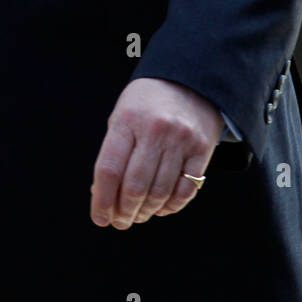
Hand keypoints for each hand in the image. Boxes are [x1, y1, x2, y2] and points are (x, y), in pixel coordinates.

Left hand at [90, 77, 222, 228]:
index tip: (100, 218)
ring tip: (138, 216)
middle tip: (120, 222)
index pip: (109, 169)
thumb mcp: (123, 116)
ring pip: (159, 192)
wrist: (189, 80)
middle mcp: (154, 130)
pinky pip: (185, 190)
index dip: (101, 200)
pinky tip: (160, 208)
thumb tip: (102, 195)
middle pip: (134, 186)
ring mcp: (180, 140)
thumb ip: (114, 153)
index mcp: (128, 120)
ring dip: (146, 211)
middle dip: (124, 212)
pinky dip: (170, 206)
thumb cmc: (146, 103)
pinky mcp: (202, 149)